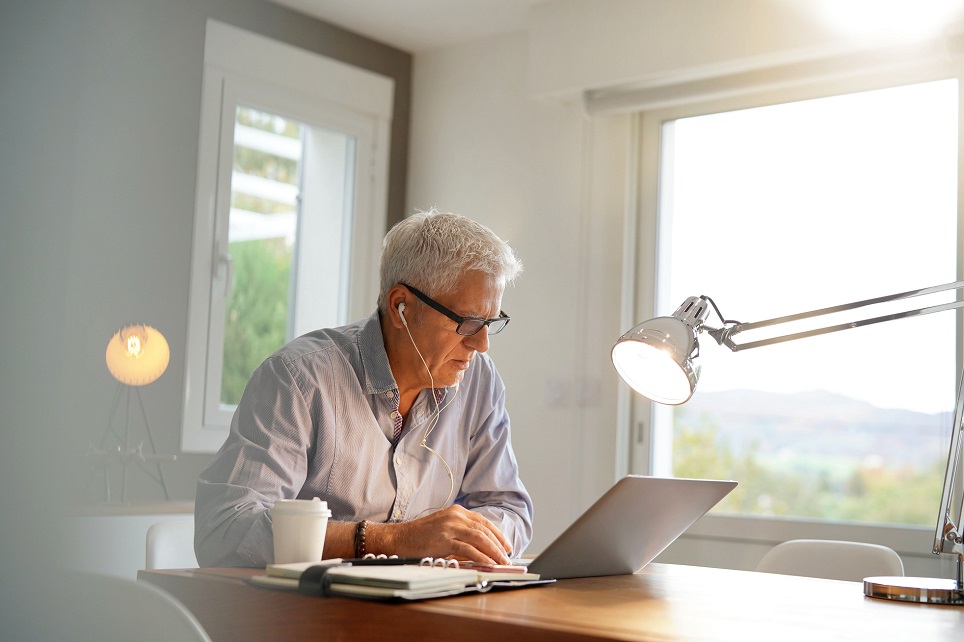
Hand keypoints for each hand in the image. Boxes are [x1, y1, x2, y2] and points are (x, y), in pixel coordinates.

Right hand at [373, 505, 511, 564]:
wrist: (398, 537)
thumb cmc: (419, 536)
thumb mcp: (443, 529)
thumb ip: (461, 535)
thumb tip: (480, 550)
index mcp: (456, 511)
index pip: (483, 522)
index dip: (498, 534)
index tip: (506, 546)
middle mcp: (455, 516)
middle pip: (484, 530)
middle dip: (499, 545)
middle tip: (507, 558)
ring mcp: (450, 527)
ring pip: (480, 539)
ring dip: (494, 552)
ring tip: (502, 562)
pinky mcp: (444, 540)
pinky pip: (468, 549)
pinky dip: (481, 557)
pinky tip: (488, 564)